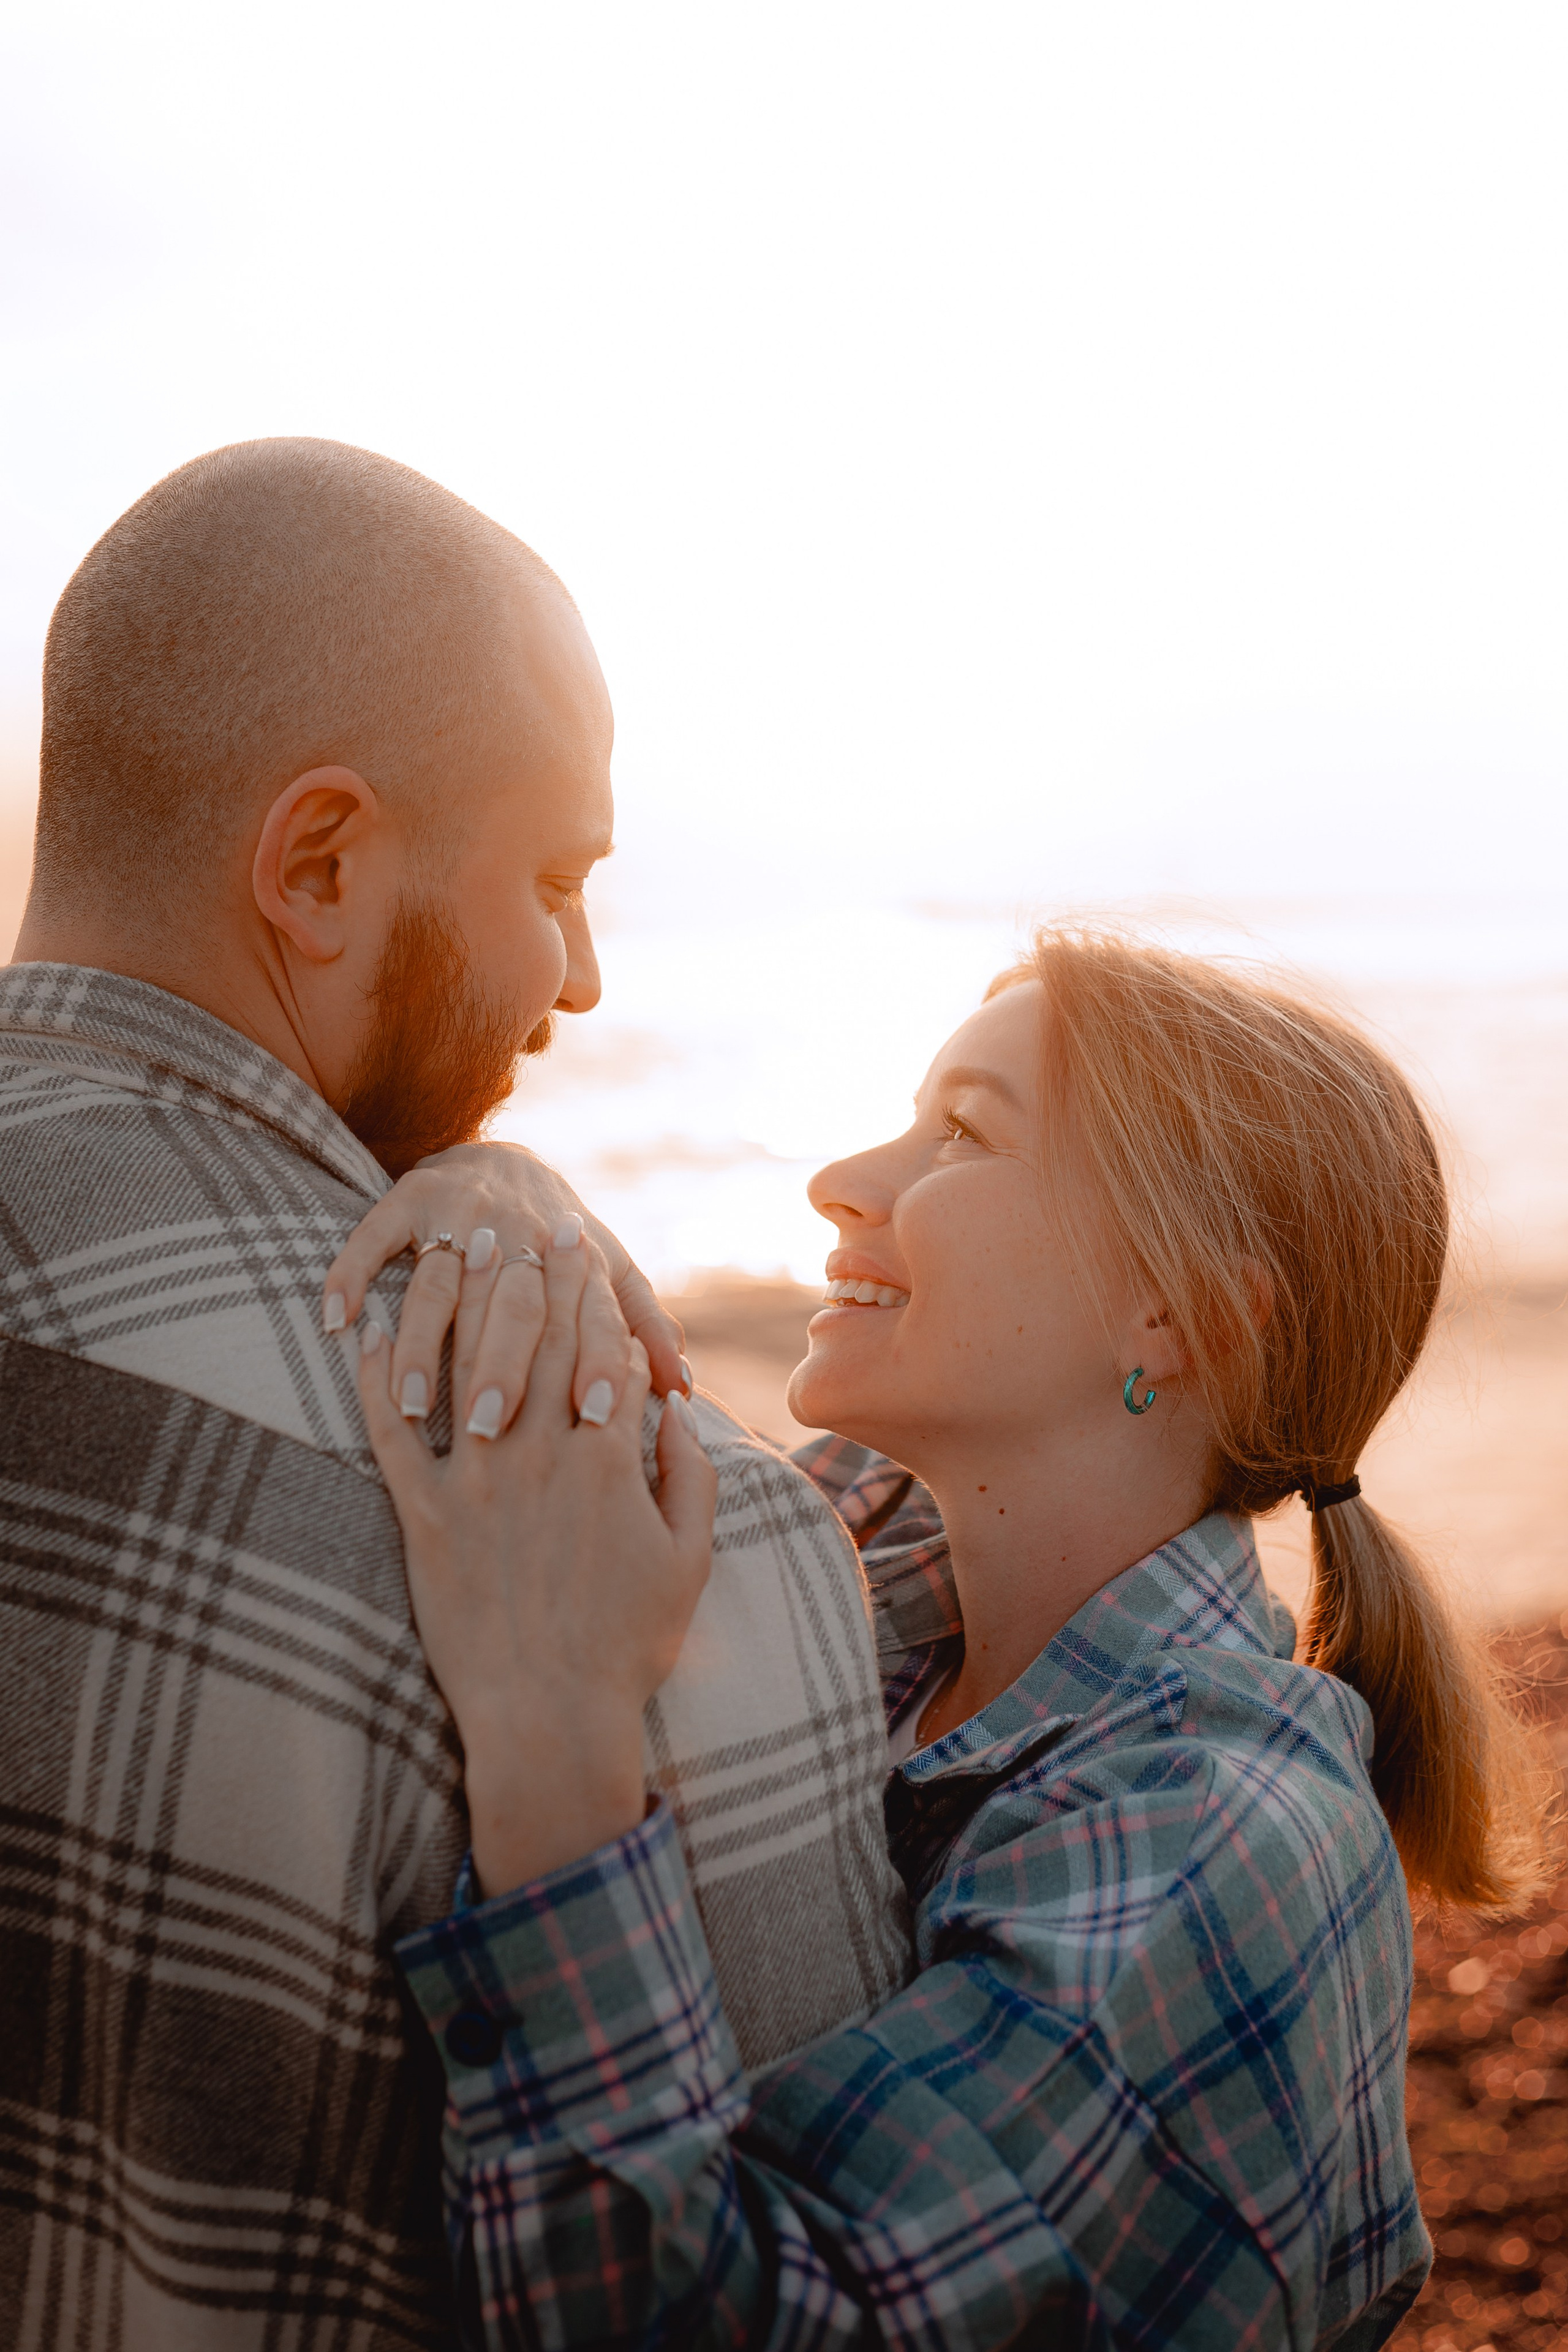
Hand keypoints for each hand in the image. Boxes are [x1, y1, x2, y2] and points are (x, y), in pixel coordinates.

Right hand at [323, 1140, 689, 1435]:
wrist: (502, 1157)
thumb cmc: (563, 1240)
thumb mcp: (609, 1273)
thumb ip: (641, 1327)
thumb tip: (683, 1385)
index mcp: (574, 1255)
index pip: (589, 1314)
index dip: (597, 1361)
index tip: (594, 1416)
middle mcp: (521, 1231)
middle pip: (512, 1305)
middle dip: (503, 1365)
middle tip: (492, 1429)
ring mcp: (460, 1212)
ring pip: (439, 1282)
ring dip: (421, 1343)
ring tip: (412, 1404)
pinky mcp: (407, 1197)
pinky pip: (374, 1236)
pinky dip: (351, 1273)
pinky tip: (337, 1322)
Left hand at [358, 1217, 715, 1894]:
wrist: (548, 1717)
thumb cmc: (627, 1646)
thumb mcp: (688, 1561)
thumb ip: (690, 1480)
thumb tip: (678, 1418)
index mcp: (609, 1464)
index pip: (603, 1355)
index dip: (595, 1296)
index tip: (587, 1251)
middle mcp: (542, 1457)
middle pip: (539, 1345)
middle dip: (540, 1279)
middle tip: (533, 1227)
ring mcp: (478, 1485)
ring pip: (471, 1370)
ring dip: (469, 1302)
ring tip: (464, 1250)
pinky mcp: (424, 1520)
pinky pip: (394, 1438)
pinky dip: (378, 1385)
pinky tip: (368, 1340)